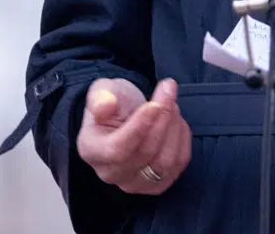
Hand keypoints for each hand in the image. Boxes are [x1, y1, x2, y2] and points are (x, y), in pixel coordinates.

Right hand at [76, 77, 190, 194]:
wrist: (125, 115)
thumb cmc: (113, 101)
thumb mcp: (102, 90)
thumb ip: (100, 97)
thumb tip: (106, 105)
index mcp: (91, 150)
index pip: (117, 149)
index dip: (140, 127)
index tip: (154, 104)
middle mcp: (110, 174)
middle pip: (146, 153)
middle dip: (163, 118)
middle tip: (168, 91)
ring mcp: (135, 183)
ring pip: (166, 161)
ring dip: (175, 127)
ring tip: (171, 104)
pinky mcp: (158, 185)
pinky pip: (179, 162)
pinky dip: (183, 137)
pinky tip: (175, 120)